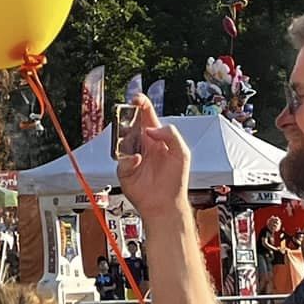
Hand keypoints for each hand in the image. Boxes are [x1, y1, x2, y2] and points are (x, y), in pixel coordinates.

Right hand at [117, 93, 192, 221]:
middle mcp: (143, 145)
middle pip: (131, 125)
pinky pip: (121, 160)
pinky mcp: (124, 170)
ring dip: (125, 137)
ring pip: (122, 140)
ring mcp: (132, 156)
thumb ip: (171, 134)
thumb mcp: (182, 153)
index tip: (136, 98)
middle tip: (126, 112)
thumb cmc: (176, 181)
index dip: (141, 105)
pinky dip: (128, 159)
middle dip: (127, 117)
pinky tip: (137, 161)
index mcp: (156, 138)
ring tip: (132, 139)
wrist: (166, 205)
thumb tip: (151, 129)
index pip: (147, 116)